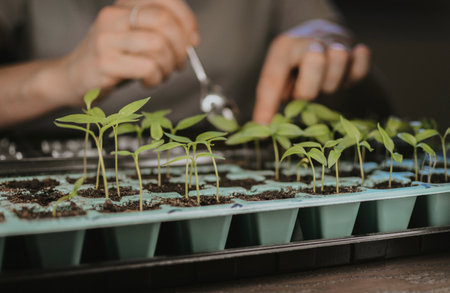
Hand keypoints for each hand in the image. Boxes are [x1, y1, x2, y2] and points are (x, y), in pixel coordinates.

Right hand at [62, 0, 198, 103]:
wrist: (71, 78)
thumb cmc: (111, 60)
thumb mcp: (134, 38)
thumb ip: (159, 33)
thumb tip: (191, 39)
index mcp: (123, 6)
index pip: (165, 0)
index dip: (187, 19)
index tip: (193, 39)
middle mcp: (113, 16)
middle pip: (164, 21)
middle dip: (181, 46)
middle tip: (179, 63)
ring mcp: (107, 39)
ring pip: (158, 45)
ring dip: (169, 65)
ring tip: (162, 73)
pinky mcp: (105, 62)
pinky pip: (147, 67)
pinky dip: (156, 78)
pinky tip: (148, 81)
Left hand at [252, 35, 370, 123]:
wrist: (320, 36)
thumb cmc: (295, 67)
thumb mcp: (279, 76)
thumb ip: (272, 96)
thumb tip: (263, 127)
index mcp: (284, 47)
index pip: (273, 78)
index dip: (267, 105)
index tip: (263, 127)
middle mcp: (309, 39)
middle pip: (314, 60)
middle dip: (309, 88)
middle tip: (305, 96)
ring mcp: (334, 41)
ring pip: (339, 60)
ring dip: (332, 82)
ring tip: (323, 85)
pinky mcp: (355, 48)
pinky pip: (360, 65)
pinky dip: (354, 75)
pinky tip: (343, 78)